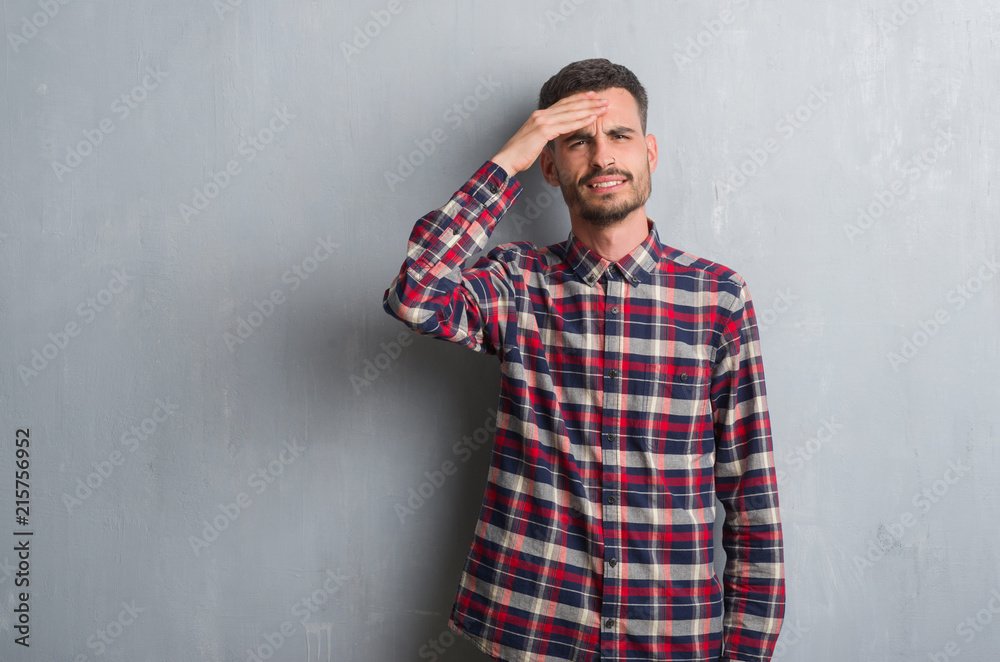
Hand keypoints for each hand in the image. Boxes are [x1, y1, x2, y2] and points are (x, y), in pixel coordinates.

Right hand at [491, 91, 608, 176]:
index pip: (563, 104)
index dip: (578, 99)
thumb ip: (546, 135)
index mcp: (539, 116)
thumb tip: (555, 136)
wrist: (507, 160)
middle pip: (569, 105)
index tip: (591, 96)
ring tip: (603, 107)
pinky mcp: (543, 130)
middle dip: (588, 101)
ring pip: (571, 112)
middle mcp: (541, 115)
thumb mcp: (535, 141)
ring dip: (589, 109)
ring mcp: (541, 121)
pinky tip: (592, 118)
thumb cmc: (519, 155)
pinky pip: (566, 124)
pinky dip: (581, 120)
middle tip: (604, 99)